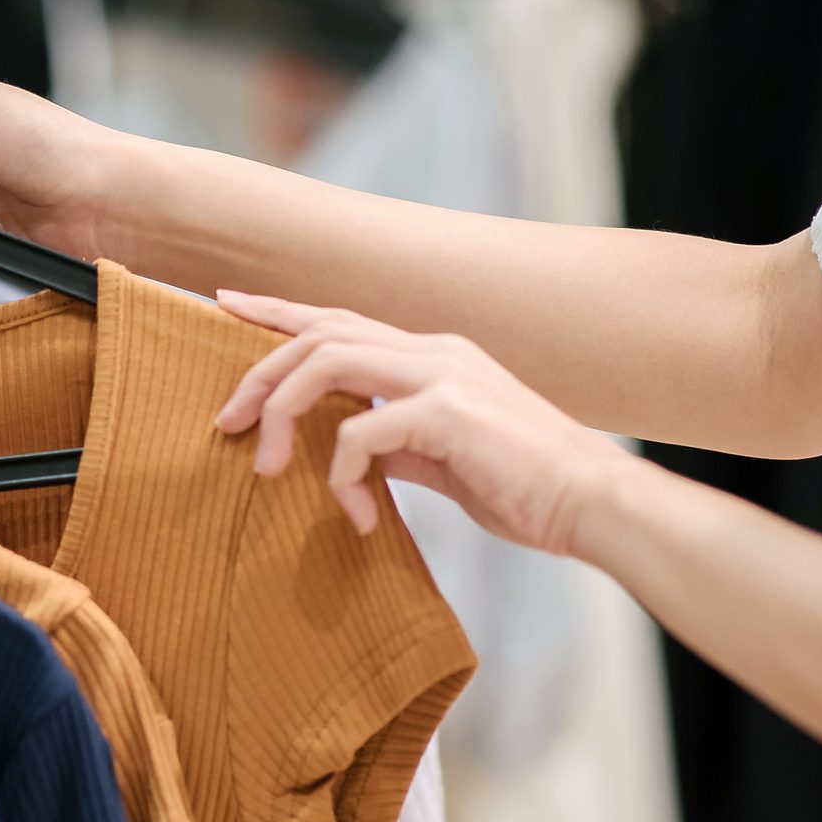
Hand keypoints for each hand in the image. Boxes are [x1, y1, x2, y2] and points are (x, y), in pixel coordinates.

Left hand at [212, 291, 635, 556]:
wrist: (595, 505)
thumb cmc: (526, 488)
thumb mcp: (443, 458)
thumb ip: (395, 443)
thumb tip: (350, 450)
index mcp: (433, 355)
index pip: (338, 320)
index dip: (278, 312)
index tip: (225, 306)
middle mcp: (433, 351)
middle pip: (318, 333)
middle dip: (260, 371)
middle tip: (226, 420)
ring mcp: (443, 375)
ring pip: (327, 363)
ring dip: (285, 413)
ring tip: (268, 468)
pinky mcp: (449, 412)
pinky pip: (361, 430)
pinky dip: (342, 474)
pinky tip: (356, 515)